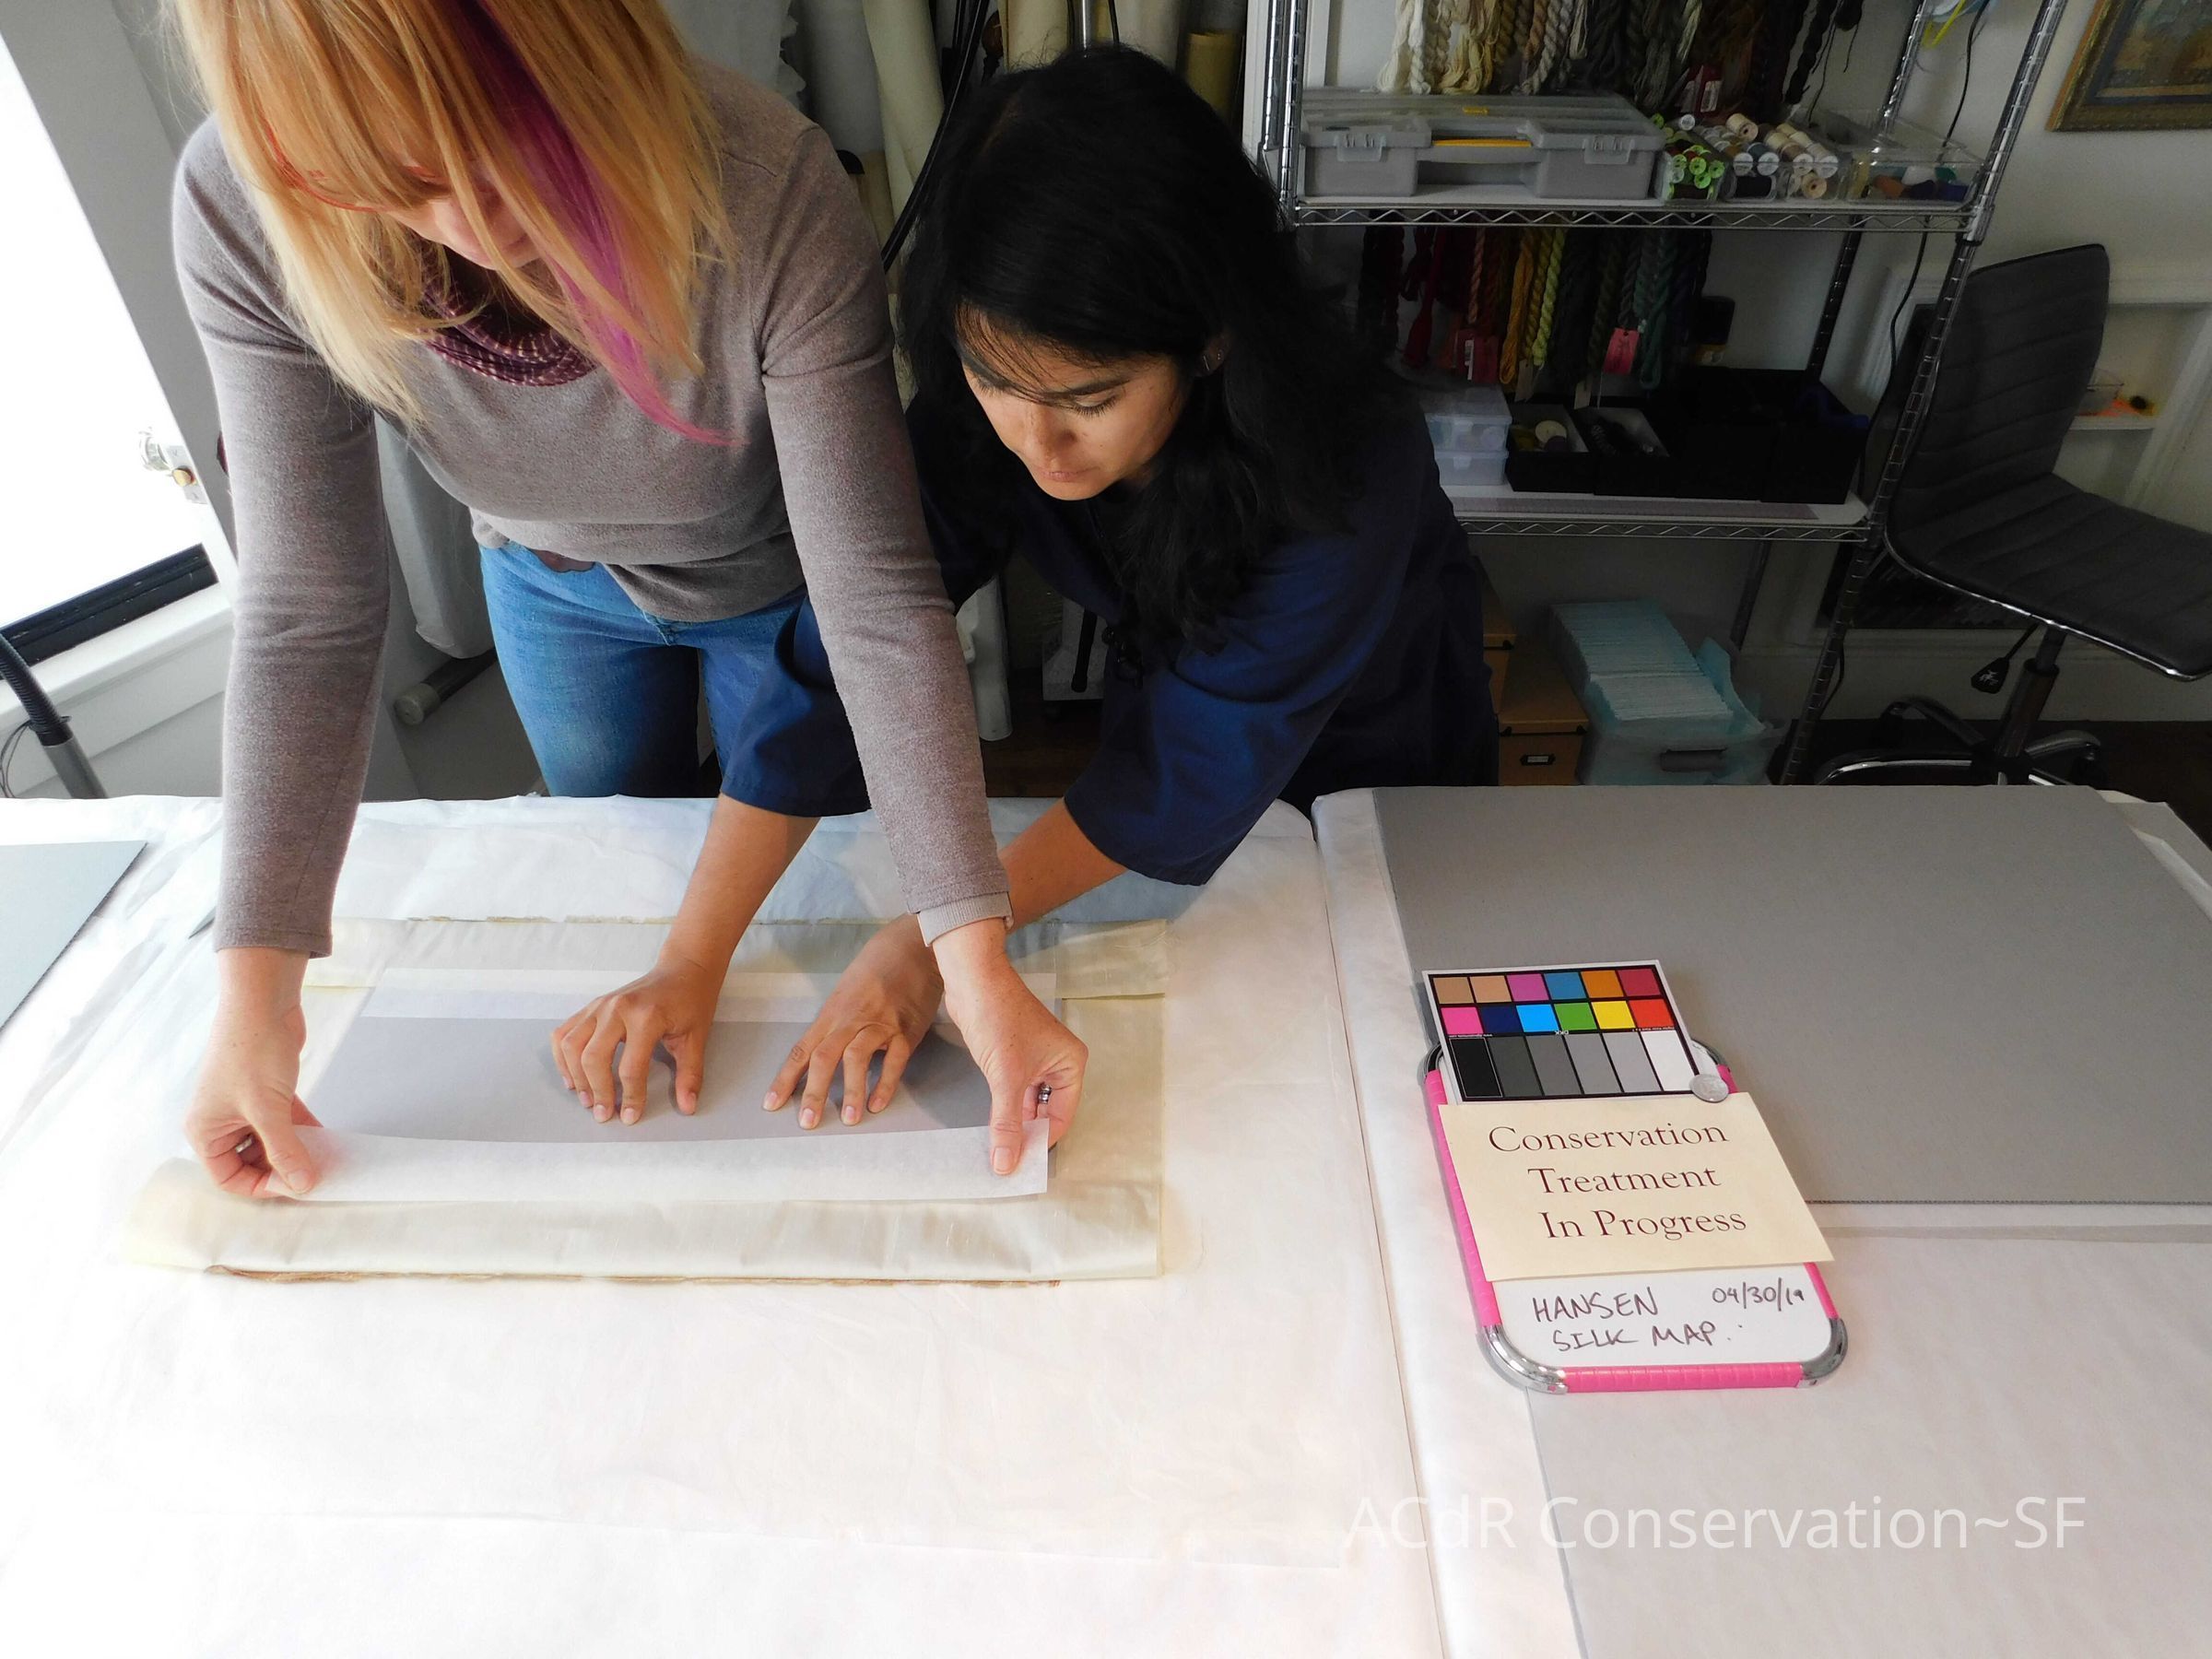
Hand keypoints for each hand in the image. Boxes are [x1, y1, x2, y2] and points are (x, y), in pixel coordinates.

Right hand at [187, 990, 318, 1198]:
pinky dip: (303, 1130)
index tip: (294, 1184)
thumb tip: (302, 1185)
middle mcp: (221, 1121)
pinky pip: (284, 1121)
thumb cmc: (251, 1051)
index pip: (228, 1178)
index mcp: (205, 1131)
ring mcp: (244, 1106)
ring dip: (297, 1150)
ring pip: (271, 1141)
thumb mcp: (267, 1109)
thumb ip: (285, 1150)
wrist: (263, 1001)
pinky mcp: (267, 1092)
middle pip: (251, 1162)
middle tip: (316, 1174)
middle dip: (282, 1168)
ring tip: (327, 1159)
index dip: (260, 1186)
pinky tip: (328, 1138)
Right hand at [553, 949, 722, 1122]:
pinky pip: (564, 1032)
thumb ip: (690, 1074)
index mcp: (645, 1017)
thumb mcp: (696, 1039)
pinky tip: (572, 1076)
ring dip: (575, 1076)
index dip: (630, 1097)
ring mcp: (600, 1005)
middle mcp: (616, 1009)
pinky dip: (562, 1057)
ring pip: (570, 1045)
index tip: (630, 1117)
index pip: (631, 1068)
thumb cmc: (691, 1002)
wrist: (683, 969)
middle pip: (593, 1057)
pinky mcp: (592, 1006)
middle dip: (597, 1091)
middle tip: (603, 1114)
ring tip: (587, 1098)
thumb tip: (687, 1106)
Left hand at [764, 917, 943, 1128]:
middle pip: (824, 1057)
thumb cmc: (876, 970)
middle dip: (813, 1092)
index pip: (802, 1050)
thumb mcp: (846, 993)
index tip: (772, 1105)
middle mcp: (850, 1020)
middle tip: (807, 1123)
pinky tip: (878, 1104)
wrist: (911, 948)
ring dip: (850, 1090)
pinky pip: (894, 1059)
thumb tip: (824, 1056)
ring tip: (847, 1119)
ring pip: (857, 1058)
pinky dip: (885, 1082)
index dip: (785, 1079)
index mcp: (832, 1014)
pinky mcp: (906, 1029)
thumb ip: (836, 1025)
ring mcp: (879, 1024)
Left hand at [936, 921, 1085, 1174]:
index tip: (1021, 1165)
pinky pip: (1014, 1091)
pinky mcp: (1013, 1055)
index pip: (1063, 1116)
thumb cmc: (998, 1018)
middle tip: (1008, 1161)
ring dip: (1015, 1122)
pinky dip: (1005, 1108)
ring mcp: (1035, 1059)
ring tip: (999, 1149)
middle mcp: (1058, 1062)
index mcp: (1070, 1064)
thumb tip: (1006, 1163)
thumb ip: (1007, 1123)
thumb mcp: (1005, 1077)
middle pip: (1048, 1111)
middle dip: (1029, 1134)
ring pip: (1029, 1102)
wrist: (972, 979)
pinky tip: (993, 1126)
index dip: (1042, 1140)